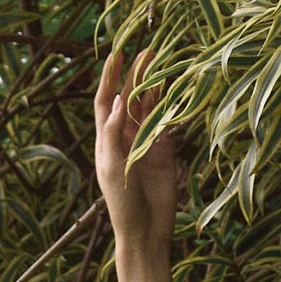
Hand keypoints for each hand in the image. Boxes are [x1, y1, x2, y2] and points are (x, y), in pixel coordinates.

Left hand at [94, 47, 179, 255]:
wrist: (145, 231)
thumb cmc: (122, 203)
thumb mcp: (113, 167)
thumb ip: (113, 133)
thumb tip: (117, 99)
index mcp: (106, 141)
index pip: (105, 102)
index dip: (109, 77)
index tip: (116, 53)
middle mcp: (125, 138)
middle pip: (129, 98)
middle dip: (137, 74)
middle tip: (148, 50)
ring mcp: (145, 143)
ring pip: (149, 106)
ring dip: (154, 85)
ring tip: (163, 60)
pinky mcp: (164, 151)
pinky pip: (167, 121)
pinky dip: (170, 104)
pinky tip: (175, 86)